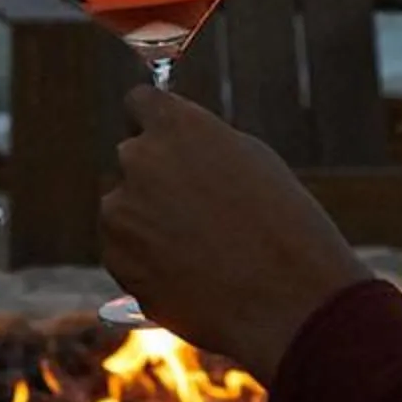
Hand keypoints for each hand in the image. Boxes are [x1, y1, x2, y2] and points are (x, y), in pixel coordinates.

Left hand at [100, 87, 369, 381]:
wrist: (286, 300)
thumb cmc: (284, 226)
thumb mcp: (251, 161)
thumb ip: (202, 147)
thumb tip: (174, 152)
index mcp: (176, 125)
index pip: (139, 102)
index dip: (153, 122)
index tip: (162, 137)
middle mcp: (139, 158)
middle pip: (132, 156)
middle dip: (154, 176)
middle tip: (192, 206)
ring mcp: (120, 210)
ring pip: (123, 207)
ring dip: (146, 220)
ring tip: (199, 250)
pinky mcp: (115, 257)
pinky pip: (123, 250)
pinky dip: (144, 260)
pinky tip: (188, 275)